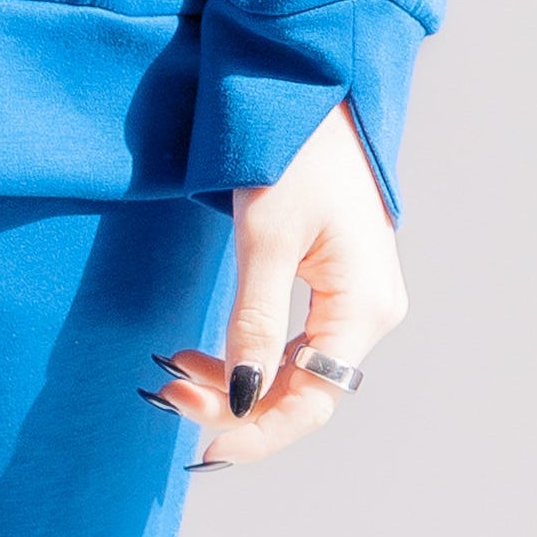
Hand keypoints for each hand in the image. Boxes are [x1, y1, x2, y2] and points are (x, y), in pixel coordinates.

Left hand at [146, 102, 404, 467]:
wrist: (311, 90)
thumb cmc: (293, 152)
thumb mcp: (265, 240)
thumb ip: (254, 324)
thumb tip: (243, 398)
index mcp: (364, 306)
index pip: (313, 401)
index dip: (259, 433)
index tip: (202, 446)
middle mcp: (370, 311)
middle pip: (303, 391)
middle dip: (234, 405)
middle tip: (166, 395)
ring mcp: (355, 299)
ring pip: (292, 371)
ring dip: (235, 382)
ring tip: (174, 371)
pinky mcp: (335, 284)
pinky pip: (292, 343)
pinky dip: (246, 355)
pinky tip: (202, 354)